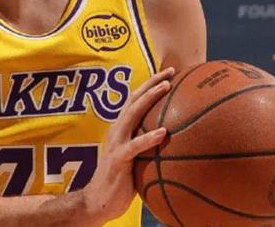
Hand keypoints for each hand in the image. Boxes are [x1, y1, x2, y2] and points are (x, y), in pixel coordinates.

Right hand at [81, 67, 174, 225]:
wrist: (98, 201)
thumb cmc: (121, 181)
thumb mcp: (136, 159)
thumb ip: (148, 147)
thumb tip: (175, 142)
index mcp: (122, 129)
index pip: (136, 100)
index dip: (151, 85)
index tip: (170, 73)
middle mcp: (118, 130)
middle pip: (134, 99)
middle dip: (152, 83)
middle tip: (171, 72)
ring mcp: (116, 143)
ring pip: (133, 114)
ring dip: (150, 99)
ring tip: (167, 88)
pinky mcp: (118, 160)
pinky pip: (135, 146)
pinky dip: (148, 137)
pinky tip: (164, 133)